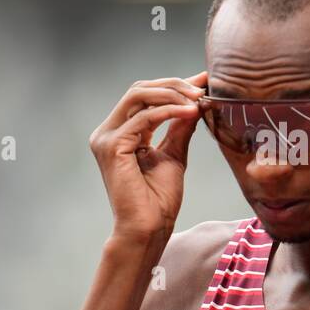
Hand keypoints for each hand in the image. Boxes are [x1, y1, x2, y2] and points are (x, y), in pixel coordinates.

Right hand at [89, 72, 206, 241]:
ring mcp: (106, 138)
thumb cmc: (158, 200)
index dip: (174, 85)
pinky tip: (190, 112)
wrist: (149, 228)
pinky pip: (143, 117)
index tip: (203, 81)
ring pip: (139, 96)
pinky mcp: (112, 146)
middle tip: (202, 87)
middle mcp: (108, 132)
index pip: (145, 96)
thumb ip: (180, 127)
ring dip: (172, 93)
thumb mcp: (174, 154)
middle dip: (174, 84)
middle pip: (140, 89)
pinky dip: (169, 111)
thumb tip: (195, 102)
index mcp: (121, 133)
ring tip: (198, 99)